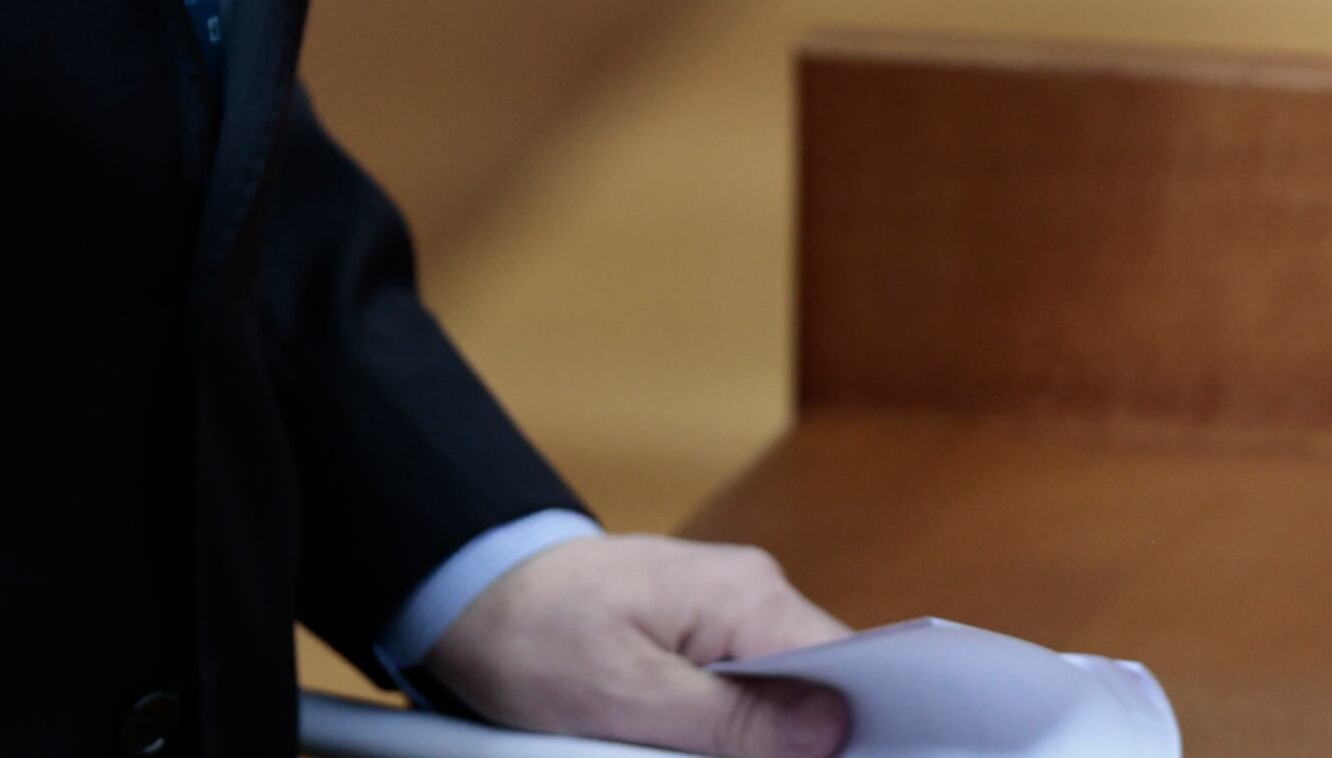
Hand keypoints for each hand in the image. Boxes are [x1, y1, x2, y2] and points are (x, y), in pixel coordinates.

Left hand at [423, 534, 851, 756]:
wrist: (469, 590)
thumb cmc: (531, 632)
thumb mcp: (627, 696)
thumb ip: (732, 719)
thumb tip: (830, 731)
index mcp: (744, 594)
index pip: (847, 665)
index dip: (862, 726)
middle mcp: (749, 591)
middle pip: (819, 686)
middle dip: (796, 742)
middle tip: (720, 756)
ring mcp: (726, 610)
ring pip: (779, 694)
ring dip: (753, 738)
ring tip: (686, 747)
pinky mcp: (699, 633)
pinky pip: (740, 688)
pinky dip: (726, 726)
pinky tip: (692, 743)